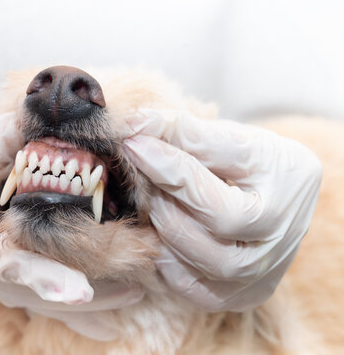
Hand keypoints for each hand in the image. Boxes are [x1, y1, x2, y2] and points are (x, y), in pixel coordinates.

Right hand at [0, 115, 142, 312]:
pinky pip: (7, 282)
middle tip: (133, 296)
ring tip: (126, 302)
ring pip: (15, 294)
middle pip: (15, 289)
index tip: (79, 292)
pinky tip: (84, 295)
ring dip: (68, 299)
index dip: (36, 277)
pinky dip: (46, 286)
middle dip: (73, 296)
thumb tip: (34, 131)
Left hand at [123, 108, 321, 310]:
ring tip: (154, 196)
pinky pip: (183, 284)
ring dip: (160, 224)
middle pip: (199, 232)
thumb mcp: (233, 137)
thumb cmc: (255, 165)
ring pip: (187, 260)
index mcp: (287, 192)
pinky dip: (164, 255)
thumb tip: (135, 124)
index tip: (134, 142)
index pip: (213, 193)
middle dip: (160, 197)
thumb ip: (187, 131)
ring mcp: (256, 277)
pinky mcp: (235, 297)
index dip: (167, 167)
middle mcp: (275, 245)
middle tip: (140, 169)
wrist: (277, 203)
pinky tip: (164, 228)